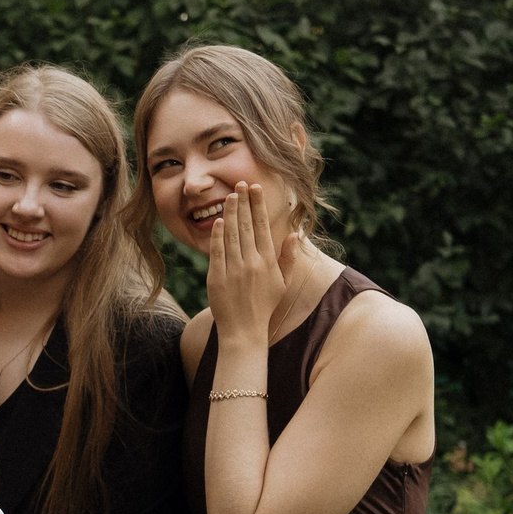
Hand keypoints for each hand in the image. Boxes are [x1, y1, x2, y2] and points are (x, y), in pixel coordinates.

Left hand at [206, 183, 290, 349]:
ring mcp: (234, 270)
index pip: (263, 226)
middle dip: (244, 202)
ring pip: (232, 234)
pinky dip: (217, 234)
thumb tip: (295, 234)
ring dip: (231, 212)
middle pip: (247, 225)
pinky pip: (217, 251)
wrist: (244, 331)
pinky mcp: (217, 278)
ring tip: (230, 195)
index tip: (256, 188)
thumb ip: (289, 258)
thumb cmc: (265, 306)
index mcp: (268, 262)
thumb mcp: (283, 283)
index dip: (259, 205)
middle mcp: (252, 263)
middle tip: (241, 182)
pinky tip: (218, 220)